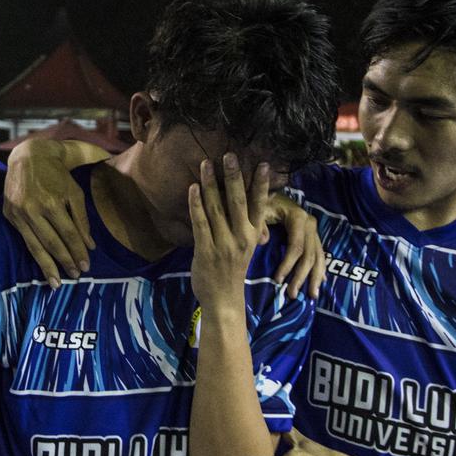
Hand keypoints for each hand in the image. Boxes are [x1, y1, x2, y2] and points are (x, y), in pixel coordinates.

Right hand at [4, 139, 95, 287]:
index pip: (68, 234)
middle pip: (53, 242)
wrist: (28, 157)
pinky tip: (42, 267)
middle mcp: (34, 209)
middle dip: (65, 261)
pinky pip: (25, 240)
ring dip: (47, 266)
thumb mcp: (75, 192)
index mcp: (52, 202)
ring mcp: (19, 213)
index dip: (78, 251)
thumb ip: (82, 219)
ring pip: (36, 246)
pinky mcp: (9, 215)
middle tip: (75, 277)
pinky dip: (34, 255)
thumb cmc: (57, 175)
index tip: (86, 266)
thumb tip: (89, 246)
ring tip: (57, 282)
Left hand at [188, 154, 268, 310]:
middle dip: (233, 176)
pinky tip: (193, 188)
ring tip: (206, 164)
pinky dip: (196, 204)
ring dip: (210, 184)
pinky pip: (200, 222)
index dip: (261, 184)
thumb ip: (249, 227)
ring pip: (216, 208)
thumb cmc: (233, 271)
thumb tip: (253, 206)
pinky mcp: (206, 250)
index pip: (259, 204)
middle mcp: (242, 237)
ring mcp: (223, 244)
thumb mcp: (247, 248)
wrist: (223, 300)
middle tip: (229, 155)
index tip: (263, 164)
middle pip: (237, 201)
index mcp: (253, 235)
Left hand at [265, 194, 323, 299]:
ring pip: (318, 257)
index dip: (288, 265)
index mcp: (298, 218)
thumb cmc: (264, 203)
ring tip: (311, 295)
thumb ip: (259, 224)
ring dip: (315, 277)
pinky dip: (320, 269)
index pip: (296, 247)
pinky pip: (320, 255)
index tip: (277, 280)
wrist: (273, 194)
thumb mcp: (259, 210)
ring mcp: (314, 230)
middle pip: (309, 255)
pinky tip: (320, 282)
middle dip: (301, 276)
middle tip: (292, 295)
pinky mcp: (314, 235)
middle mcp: (310, 224)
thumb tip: (263, 241)